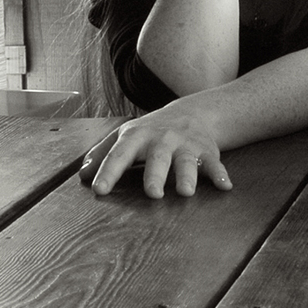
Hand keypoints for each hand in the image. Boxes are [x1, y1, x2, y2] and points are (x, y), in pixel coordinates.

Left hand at [81, 99, 233, 198]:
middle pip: (157, 158)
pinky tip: (225, 186)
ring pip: (186, 162)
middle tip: (152, 194)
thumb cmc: (149, 132)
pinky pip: (215, 163)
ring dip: (187, 176)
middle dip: (155, 175)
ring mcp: (185, 146)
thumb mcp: (124, 137)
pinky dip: (220, 174)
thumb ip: (102, 154)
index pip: (119, 155)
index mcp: (136, 138)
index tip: (99, 190)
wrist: (190, 113)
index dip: (108, 172)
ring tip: (186, 192)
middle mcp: (161, 140)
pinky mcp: (206, 151)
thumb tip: (82, 175)